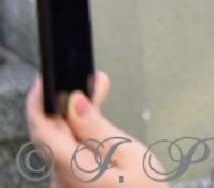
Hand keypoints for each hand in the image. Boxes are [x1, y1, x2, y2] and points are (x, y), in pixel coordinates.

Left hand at [25, 73, 164, 187]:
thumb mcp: (132, 156)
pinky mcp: (71, 185)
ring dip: (75, 118)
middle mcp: (60, 180)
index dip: (39, 102)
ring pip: (60, 143)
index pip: (42, 131)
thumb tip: (76, 102)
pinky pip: (67, 155)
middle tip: (86, 78)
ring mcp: (64, 184)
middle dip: (65, 103)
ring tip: (97, 91)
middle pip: (51, 134)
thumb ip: (99, 130)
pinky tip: (95, 122)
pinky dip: (79, 135)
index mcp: (73, 171)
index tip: (46, 78)